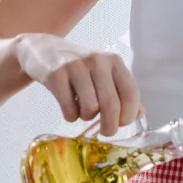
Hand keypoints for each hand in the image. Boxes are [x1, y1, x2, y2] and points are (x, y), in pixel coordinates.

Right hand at [15, 32, 142, 135]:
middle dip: (110, 127)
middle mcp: (97, 61)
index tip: (121, 123)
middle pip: (111, 105)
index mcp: (114, 61)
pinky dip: (70, 116)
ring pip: (90, 109)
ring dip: (86, 118)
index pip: (130, 94)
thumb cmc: (79, 68)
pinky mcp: (55, 75)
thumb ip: (122, 92)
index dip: (128, 115)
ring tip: (82, 110)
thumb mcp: (103, 74)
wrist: (43, 50)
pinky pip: (69, 109)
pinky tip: (68, 108)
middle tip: (105, 132)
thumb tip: (140, 113)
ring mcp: (75, 66)